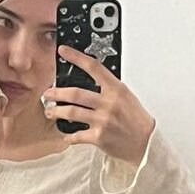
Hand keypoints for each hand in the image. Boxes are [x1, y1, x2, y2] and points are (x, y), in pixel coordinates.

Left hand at [43, 45, 154, 166]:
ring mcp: (102, 120)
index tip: (63, 51)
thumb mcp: (126, 97)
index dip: (76, 57)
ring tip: (50, 112)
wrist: (146, 142)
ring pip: (72, 113)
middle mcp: (108, 103)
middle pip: (75, 93)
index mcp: (116, 89)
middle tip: (48, 93)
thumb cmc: (136, 120)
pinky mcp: (99, 137)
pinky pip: (77, 135)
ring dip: (57, 112)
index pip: (94, 67)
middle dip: (57, 93)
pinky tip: (66, 135)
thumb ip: (109, 89)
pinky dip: (69, 136)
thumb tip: (91, 81)